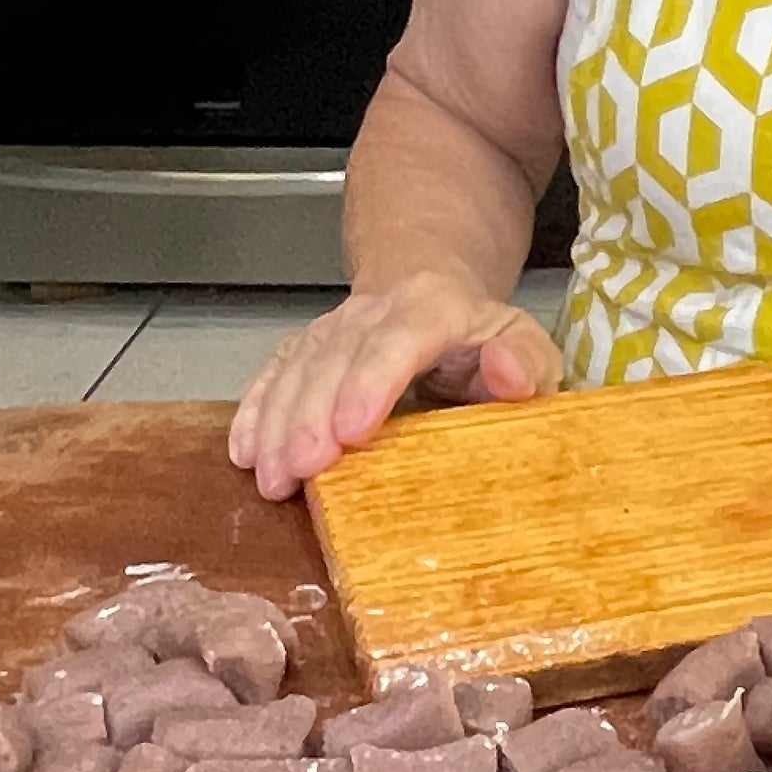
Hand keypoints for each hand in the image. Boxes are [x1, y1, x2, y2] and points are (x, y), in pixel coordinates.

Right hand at [228, 275, 563, 501]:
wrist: (430, 294)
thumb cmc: (480, 338)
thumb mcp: (523, 342)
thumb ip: (526, 360)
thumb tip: (510, 375)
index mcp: (431, 309)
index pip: (399, 338)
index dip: (371, 381)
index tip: (352, 430)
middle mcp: (372, 313)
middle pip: (334, 358)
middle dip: (312, 415)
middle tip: (301, 470)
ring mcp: (331, 329)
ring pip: (297, 368)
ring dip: (277, 423)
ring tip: (272, 478)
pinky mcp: (304, 348)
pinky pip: (273, 374)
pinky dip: (254, 412)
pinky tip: (245, 452)